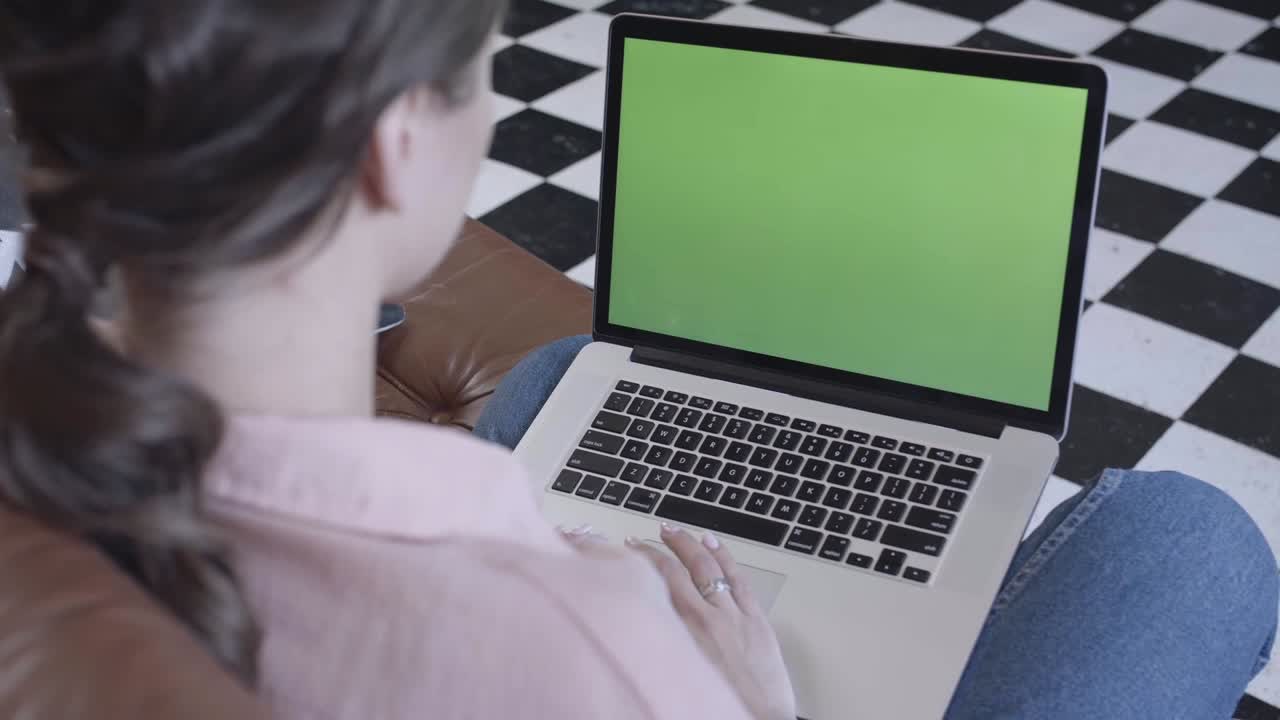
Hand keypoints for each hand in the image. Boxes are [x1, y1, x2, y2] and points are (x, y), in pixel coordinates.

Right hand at [628, 523, 795, 719]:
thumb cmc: (714, 709)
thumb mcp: (674, 670)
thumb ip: (660, 640)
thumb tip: (642, 618)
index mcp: (681, 632)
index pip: (655, 581)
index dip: (640, 560)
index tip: (628, 552)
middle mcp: (704, 618)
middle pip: (678, 568)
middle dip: (661, 546)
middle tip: (648, 535)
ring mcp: (732, 616)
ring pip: (709, 567)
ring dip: (690, 544)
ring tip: (675, 531)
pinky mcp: (755, 621)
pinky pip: (738, 579)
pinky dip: (725, 557)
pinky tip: (715, 545)